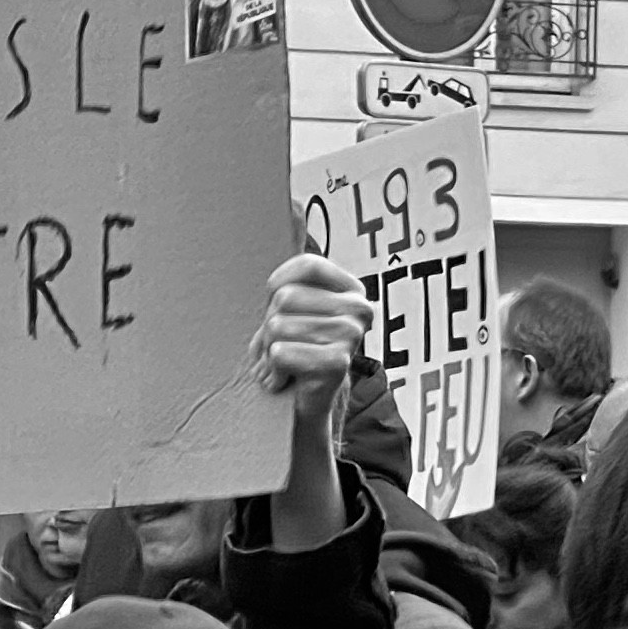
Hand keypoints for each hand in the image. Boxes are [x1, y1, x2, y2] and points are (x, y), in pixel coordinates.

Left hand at [250, 256, 374, 418]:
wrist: (304, 407)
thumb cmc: (293, 351)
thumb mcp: (292, 311)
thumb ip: (291, 279)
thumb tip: (291, 221)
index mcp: (352, 291)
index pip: (307, 265)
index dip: (278, 284)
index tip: (276, 308)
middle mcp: (359, 309)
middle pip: (285, 297)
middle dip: (269, 326)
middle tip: (279, 347)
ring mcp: (352, 336)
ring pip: (278, 326)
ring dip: (268, 352)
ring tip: (281, 366)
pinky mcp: (337, 364)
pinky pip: (280, 353)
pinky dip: (273, 371)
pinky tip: (285, 379)